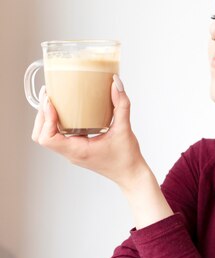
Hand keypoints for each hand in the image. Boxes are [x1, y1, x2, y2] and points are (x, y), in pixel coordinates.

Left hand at [32, 76, 149, 189]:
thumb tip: (115, 82)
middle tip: (49, 95)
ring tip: (53, 101)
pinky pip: (57, 136)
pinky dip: (54, 123)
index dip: (45, 119)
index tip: (51, 102)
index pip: (48, 138)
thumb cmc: (127, 158)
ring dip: (45, 119)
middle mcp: (71, 152)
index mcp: (78, 151)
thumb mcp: (125, 129)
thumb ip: (121, 105)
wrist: (130, 174)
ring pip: (46, 136)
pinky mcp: (76, 149)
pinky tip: (64, 110)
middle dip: (41, 115)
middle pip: (41, 136)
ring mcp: (72, 152)